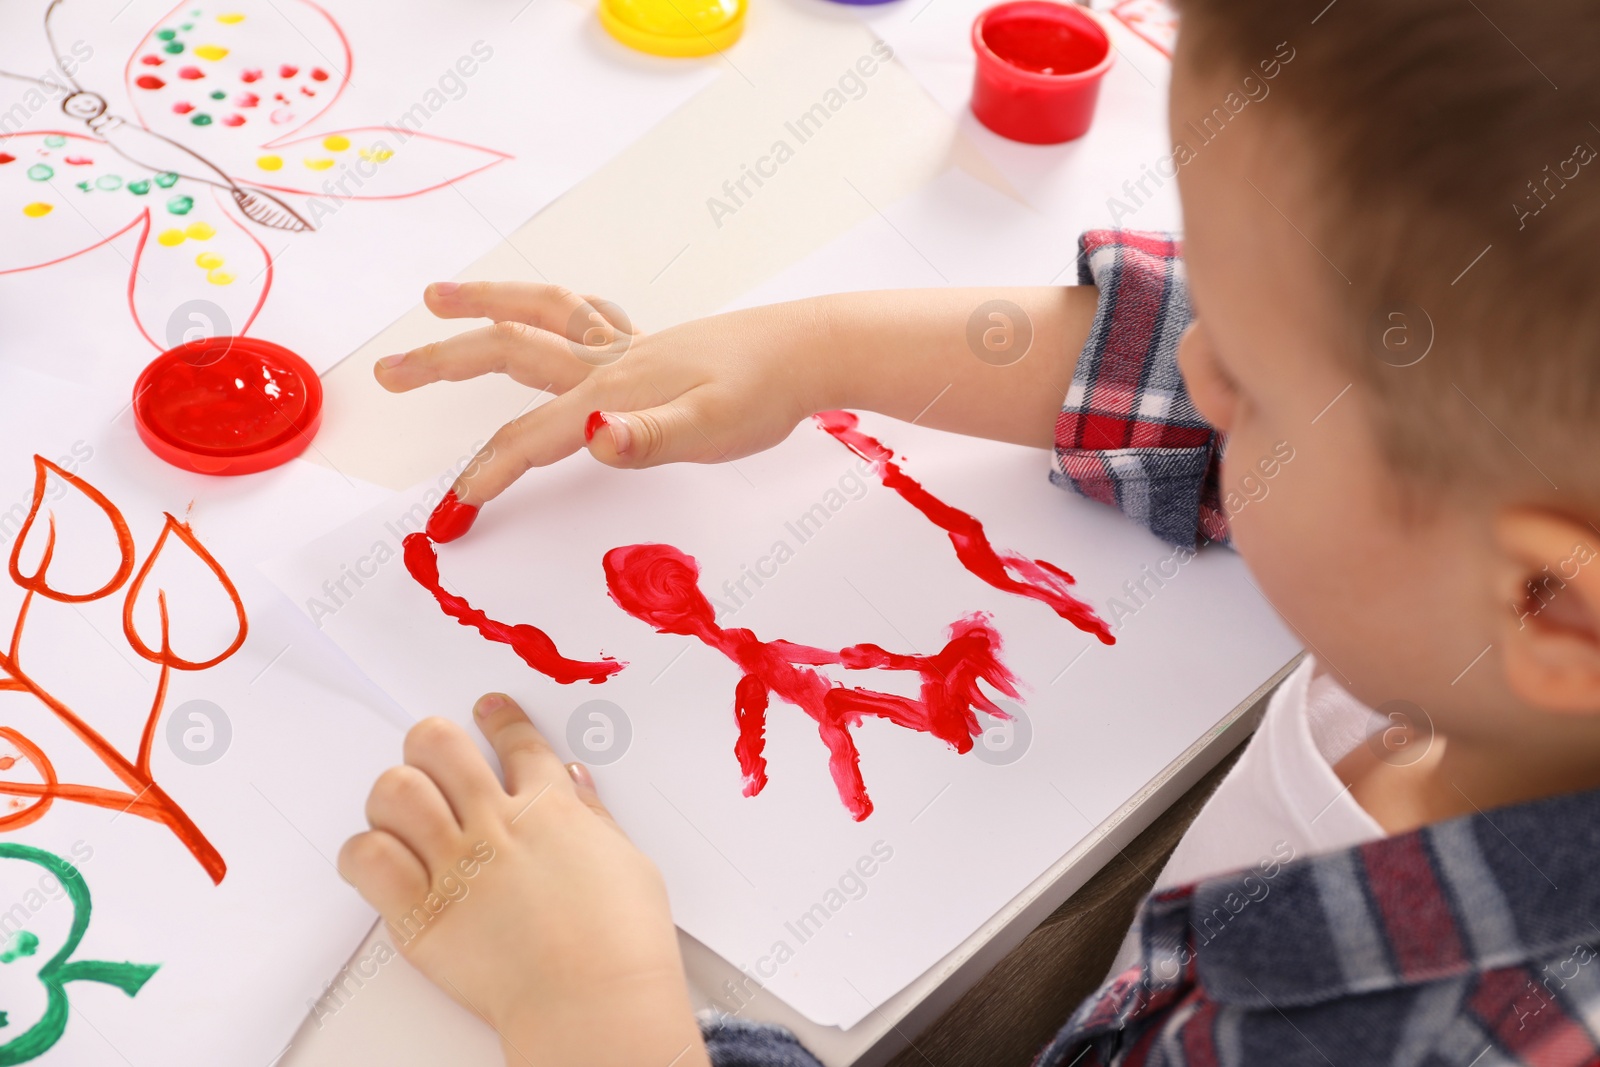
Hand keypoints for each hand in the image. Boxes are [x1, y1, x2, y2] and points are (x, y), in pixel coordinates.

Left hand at [338, 694, 707, 1066]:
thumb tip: (576, 783)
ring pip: (395, 791)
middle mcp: (497, 826)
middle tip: (433, 757)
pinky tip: (381, 859)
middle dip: (431, 741)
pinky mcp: (422, 914)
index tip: (487, 711)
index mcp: (550, 808)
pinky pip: (369, 859)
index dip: (498, 718)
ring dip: (394, 795)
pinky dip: (364, 853)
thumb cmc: (622, 942)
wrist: (593, 1001)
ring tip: (404, 812)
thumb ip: (595, 817)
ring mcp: (457, 867)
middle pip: (439, 744)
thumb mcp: (628, 862)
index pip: (516, 741)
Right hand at [376, 281, 1096, 526]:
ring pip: (537, 318)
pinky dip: (549, 309)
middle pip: (507, 355)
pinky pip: (582, 318)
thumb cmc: (762, 395)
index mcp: (608, 394)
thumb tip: (590, 438)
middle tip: (388, 373)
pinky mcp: (647, 344)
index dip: (482, 479)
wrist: (807, 351)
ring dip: (484, 307)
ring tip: (438, 296)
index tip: (445, 516)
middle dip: (444, 365)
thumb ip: (648, 438)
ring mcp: (623, 347)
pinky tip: (546, 313)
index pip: (527, 441)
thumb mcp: (710, 428)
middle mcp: (604, 362)